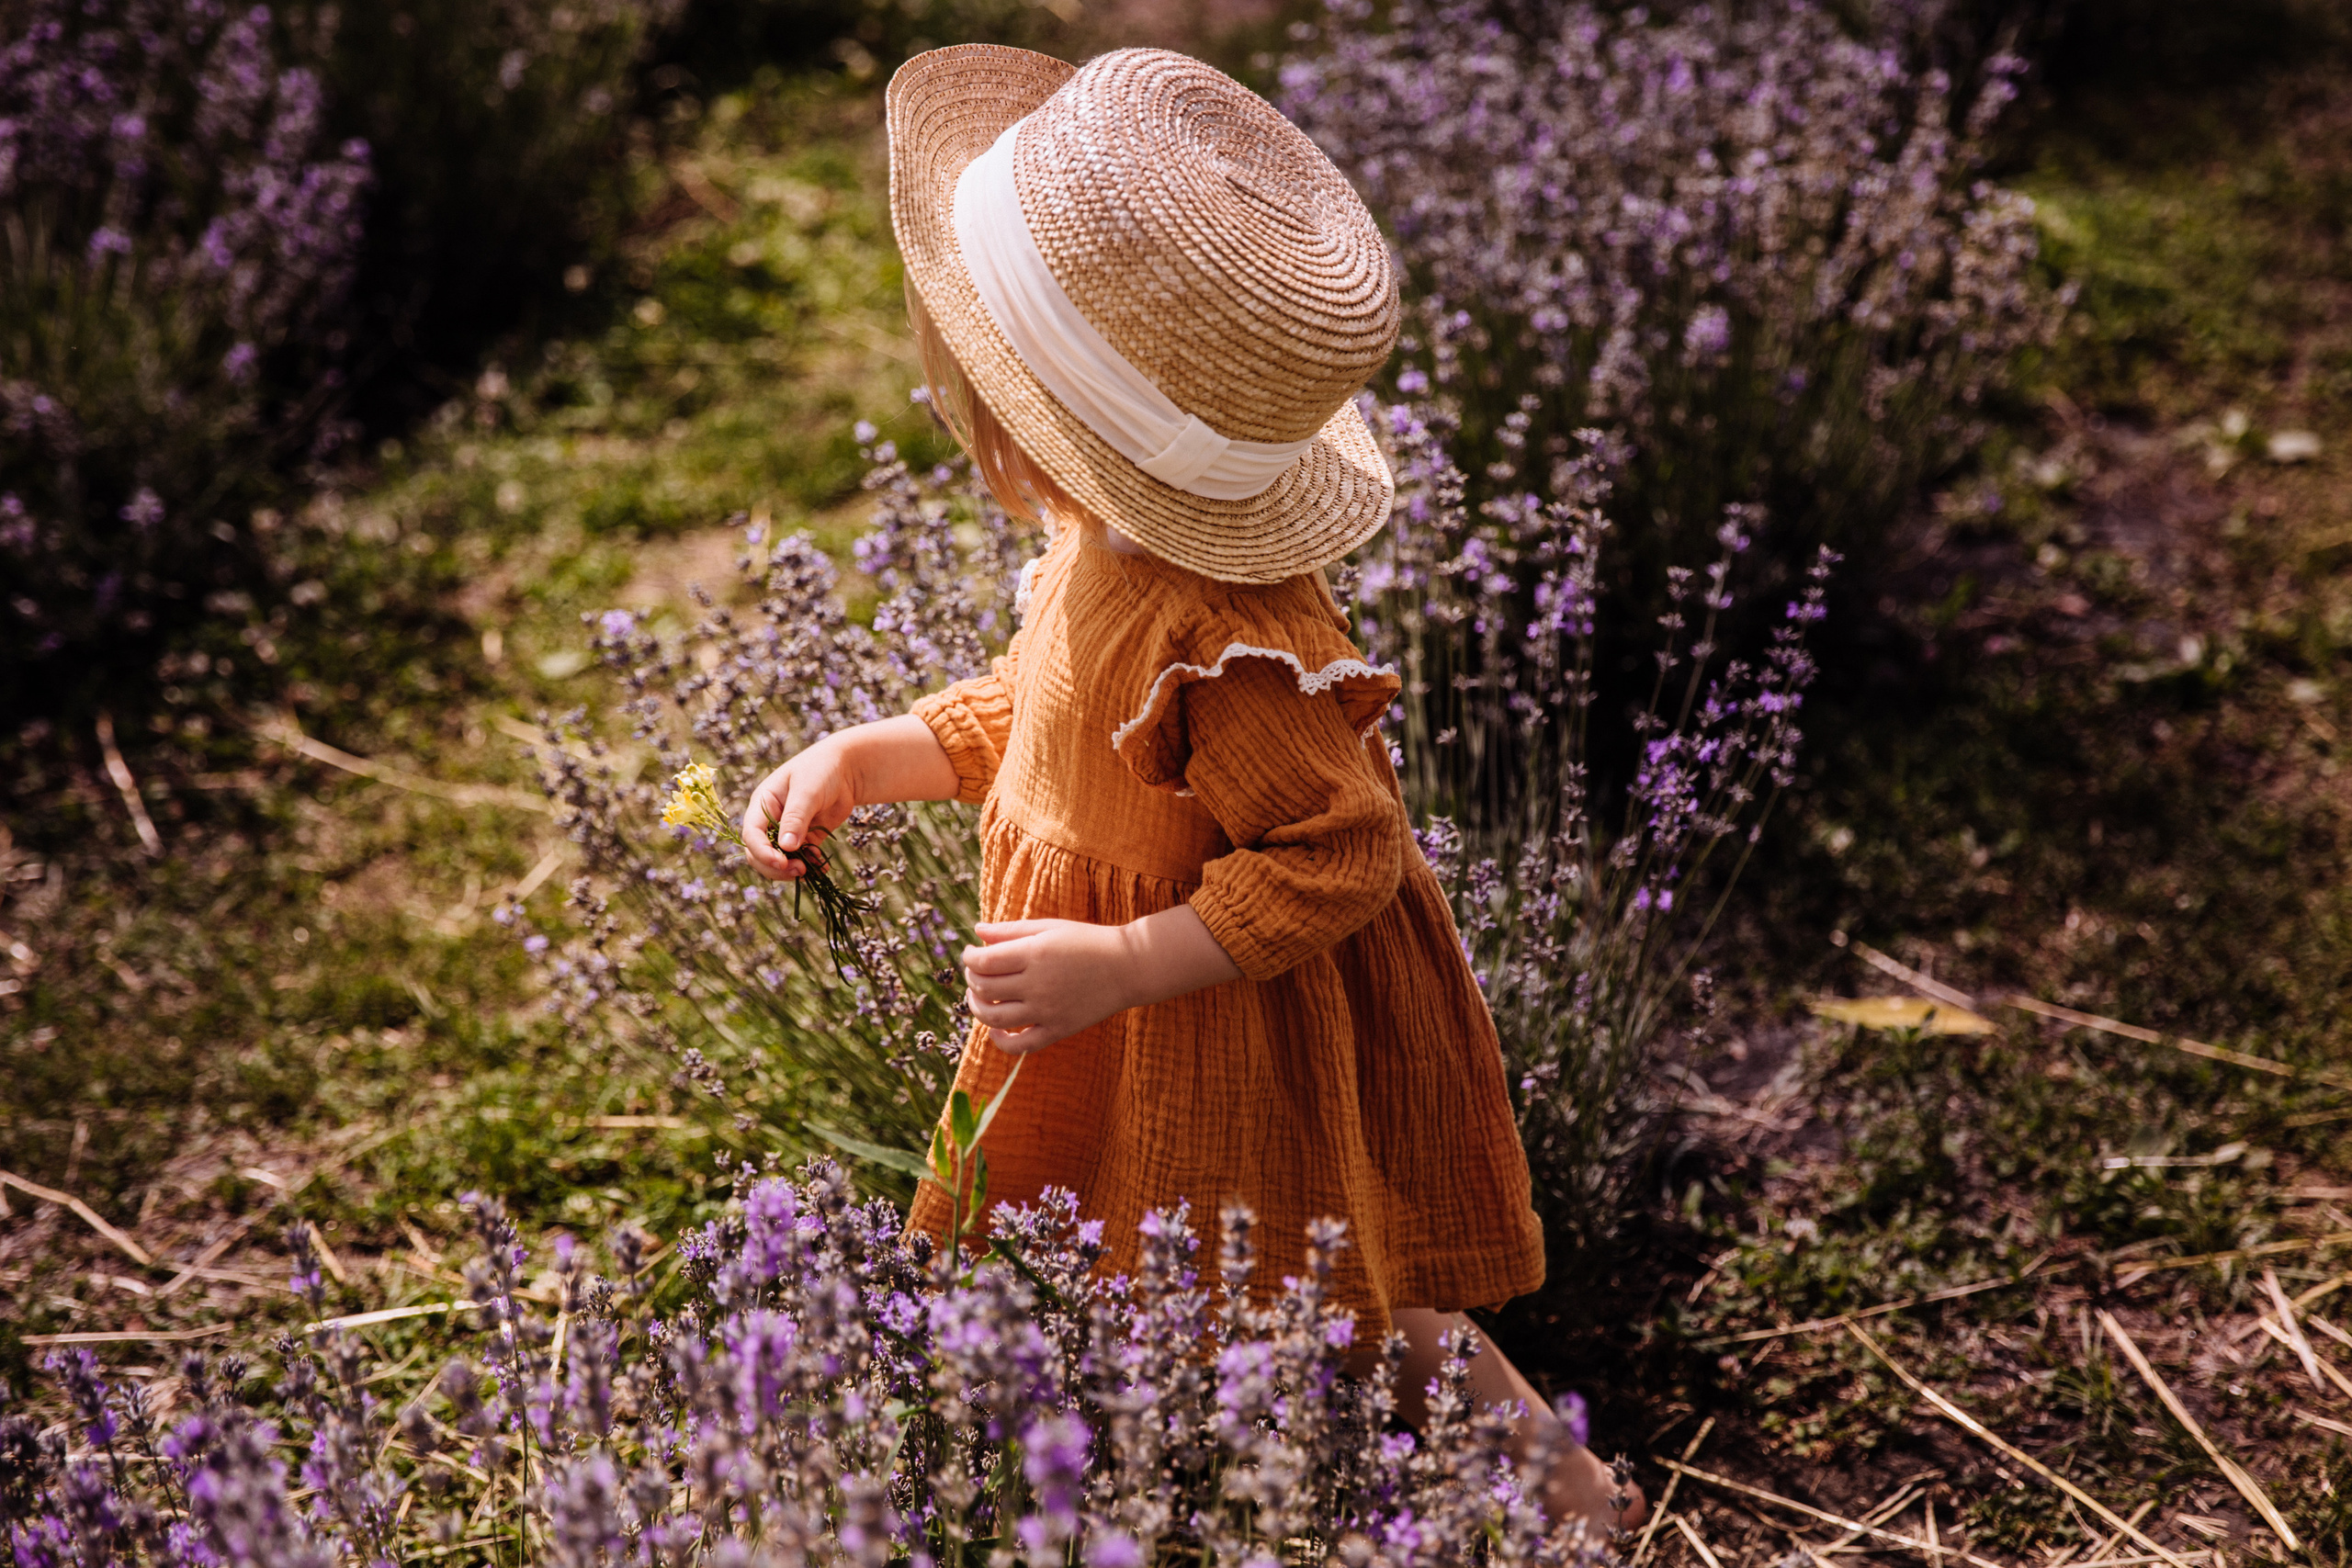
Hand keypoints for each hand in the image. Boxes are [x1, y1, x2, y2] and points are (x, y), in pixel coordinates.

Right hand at [741, 741, 856, 881]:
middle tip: (800, 870)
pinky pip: (802, 858)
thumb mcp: (807, 791)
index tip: (783, 863)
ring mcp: (787, 831)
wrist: (846, 768)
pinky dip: (810, 866)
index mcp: (762, 804)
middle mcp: (770, 820)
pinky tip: (822, 867)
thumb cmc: (821, 770)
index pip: (752, 835)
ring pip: (779, 860)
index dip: (763, 853)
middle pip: (760, 854)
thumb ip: (796, 818)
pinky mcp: (806, 838)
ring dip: (792, 870)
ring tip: (813, 870)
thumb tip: (786, 848)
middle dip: (776, 866)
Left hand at [961, 919, 1138, 1052]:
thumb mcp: (1049, 927)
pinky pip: (1020, 1045)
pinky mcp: (1057, 1030)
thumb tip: (977, 931)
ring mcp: (1047, 1011)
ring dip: (977, 1008)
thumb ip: (1011, 930)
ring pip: (994, 1018)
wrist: (1127, 967)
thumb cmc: (1087, 941)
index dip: (969, 959)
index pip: (984, 962)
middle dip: (971, 979)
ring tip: (978, 998)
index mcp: (1034, 954)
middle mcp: (1037, 984)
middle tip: (975, 973)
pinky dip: (1000, 1041)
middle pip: (985, 988)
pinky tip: (996, 1029)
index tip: (971, 955)